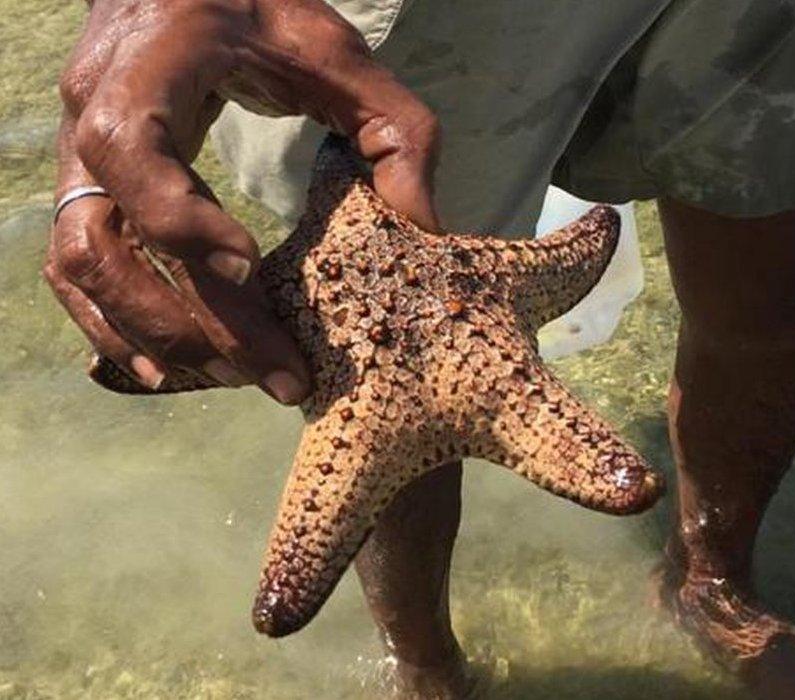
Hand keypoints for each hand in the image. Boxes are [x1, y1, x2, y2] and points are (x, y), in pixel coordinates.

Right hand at [46, 0, 440, 402]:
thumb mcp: (337, 53)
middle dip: (191, 317)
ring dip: (151, 333)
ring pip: (80, 262)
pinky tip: (164, 370)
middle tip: (269, 372)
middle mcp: (95, 107)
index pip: (133, 147)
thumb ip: (394, 128)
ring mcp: (77, 150)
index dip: (181, 218)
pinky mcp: (82, 184)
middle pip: (107, 232)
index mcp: (154, 60)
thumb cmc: (262, 15)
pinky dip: (111, 326)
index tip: (252, 269)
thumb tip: (424, 230)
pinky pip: (71, 268)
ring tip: (230, 377)